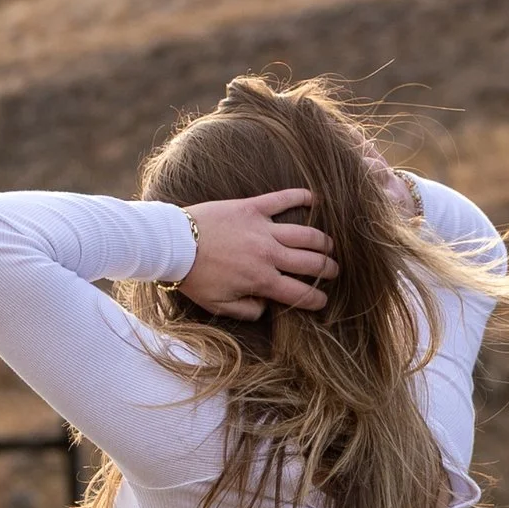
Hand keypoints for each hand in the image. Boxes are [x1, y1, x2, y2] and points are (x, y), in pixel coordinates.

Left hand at [177, 188, 335, 318]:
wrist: (175, 244)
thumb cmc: (194, 277)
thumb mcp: (218, 305)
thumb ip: (246, 311)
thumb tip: (266, 308)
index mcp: (262, 280)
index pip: (299, 292)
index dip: (316, 300)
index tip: (323, 302)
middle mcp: (269, 254)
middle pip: (310, 262)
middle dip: (327, 269)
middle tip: (334, 270)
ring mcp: (263, 229)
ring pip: (305, 234)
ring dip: (322, 240)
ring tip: (329, 245)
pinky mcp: (252, 208)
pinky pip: (282, 199)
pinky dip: (300, 196)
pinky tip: (313, 198)